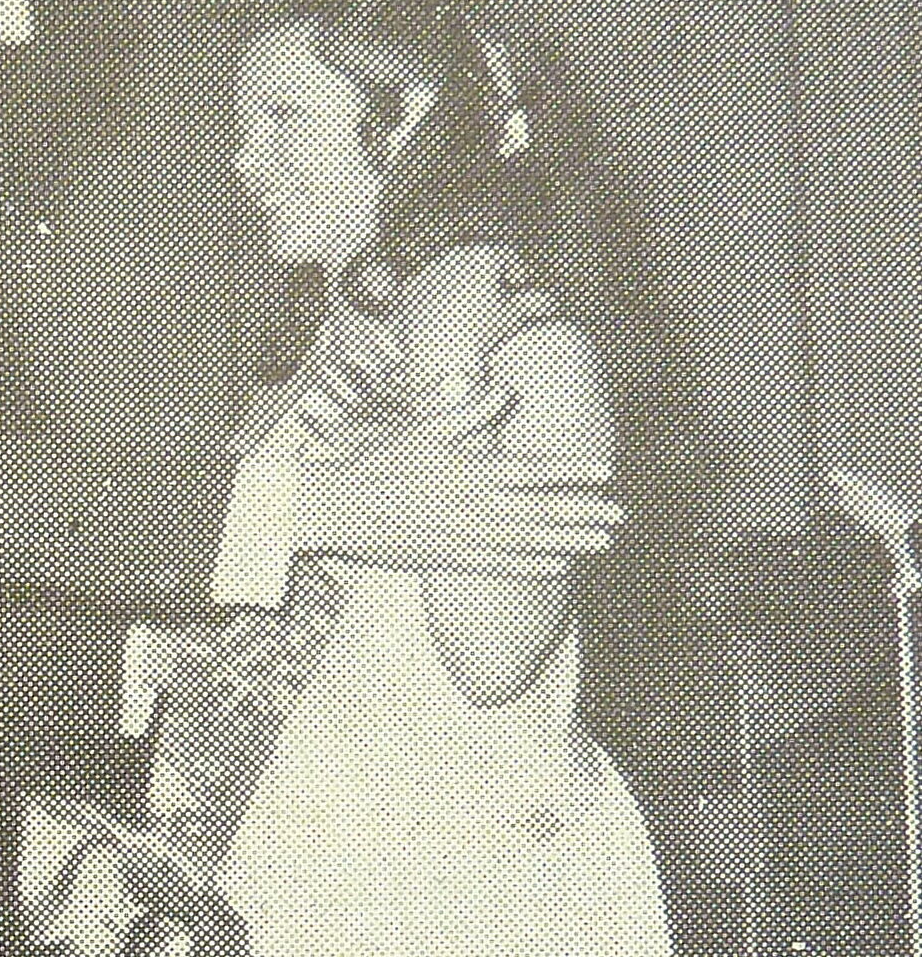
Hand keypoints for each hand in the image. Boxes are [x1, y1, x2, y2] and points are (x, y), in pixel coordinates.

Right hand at [296, 418, 622, 574]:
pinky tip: (558, 564)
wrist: (337, 508)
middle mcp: (471, 505)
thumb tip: (504, 391)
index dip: (572, 472)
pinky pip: (498, 565)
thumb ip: (468, 411)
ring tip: (601, 543)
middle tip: (619, 517)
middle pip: (540, 511)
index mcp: (469, 469)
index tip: (606, 473)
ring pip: (526, 541)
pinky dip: (530, 565)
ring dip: (568, 542)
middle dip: (583, 513)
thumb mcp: (422, 427)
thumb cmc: (380, 463)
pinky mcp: (446, 559)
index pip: (533, 471)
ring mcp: (461, 536)